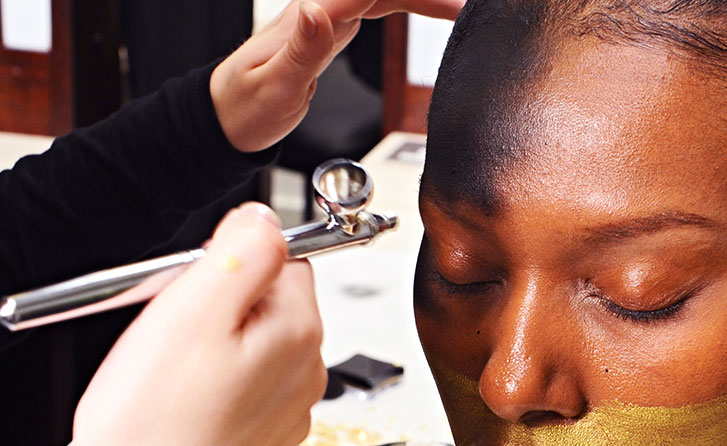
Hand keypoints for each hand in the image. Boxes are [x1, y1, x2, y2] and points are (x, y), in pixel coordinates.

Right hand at [68, 201, 325, 445]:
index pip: (285, 256)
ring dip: (212, 345)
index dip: (230, 259)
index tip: (194, 285)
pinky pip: (241, 388)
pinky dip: (210, 386)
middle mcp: (306, 373)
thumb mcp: (192, 308)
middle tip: (172, 333)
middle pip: (268, 300)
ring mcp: (286, 411)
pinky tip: (178, 407)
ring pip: (251, 344)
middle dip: (219, 302)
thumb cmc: (152, 428)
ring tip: (169, 376)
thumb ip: (243, 250)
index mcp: (299, 331)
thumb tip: (265, 218)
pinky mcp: (261, 441)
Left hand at [211, 0, 465, 152]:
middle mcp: (321, 9)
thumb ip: (304, 50)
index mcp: (311, 17)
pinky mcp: (333, 28)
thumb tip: (318, 9)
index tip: (450, 3)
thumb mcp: (276, 88)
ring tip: (461, 9)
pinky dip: (410, 5)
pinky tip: (430, 10)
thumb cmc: (246, 109)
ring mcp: (328, 16)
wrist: (226, 119)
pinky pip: (380, 5)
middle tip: (466, 8)